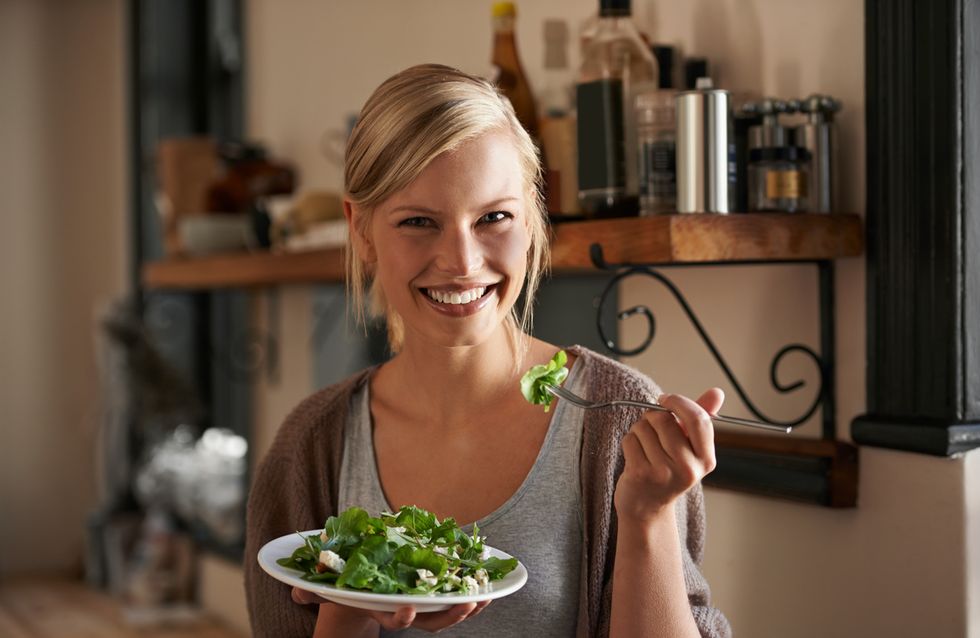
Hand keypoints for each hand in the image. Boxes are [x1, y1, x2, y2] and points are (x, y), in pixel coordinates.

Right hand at [293, 587, 490, 632]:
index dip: (403, 616)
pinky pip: (455, 597)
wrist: (357, 587)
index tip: (410, 609)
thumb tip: (296, 590)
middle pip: (431, 621)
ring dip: (469, 606)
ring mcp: (421, 605)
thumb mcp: (325, 585)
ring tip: (488, 595)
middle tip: (468, 603)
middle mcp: (403, 610)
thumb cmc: (341, 584)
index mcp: (380, 607)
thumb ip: (311, 589)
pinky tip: (490, 584)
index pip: (394, 618)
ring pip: (448, 613)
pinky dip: (472, 592)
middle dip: (450, 615)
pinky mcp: (433, 594)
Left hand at [614, 389, 722, 523]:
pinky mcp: (641, 474)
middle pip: (664, 419)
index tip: (665, 399)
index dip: (679, 402)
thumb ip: (700, 418)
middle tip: (652, 432)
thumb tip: (717, 392)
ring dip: (639, 431)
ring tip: (645, 448)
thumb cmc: (668, 471)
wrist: (647, 508)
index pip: (698, 419)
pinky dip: (629, 443)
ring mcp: (664, 473)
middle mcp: (688, 468)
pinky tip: (635, 457)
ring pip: (644, 427)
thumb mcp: (689, 448)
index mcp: (706, 460)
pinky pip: (630, 439)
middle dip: (652, 417)